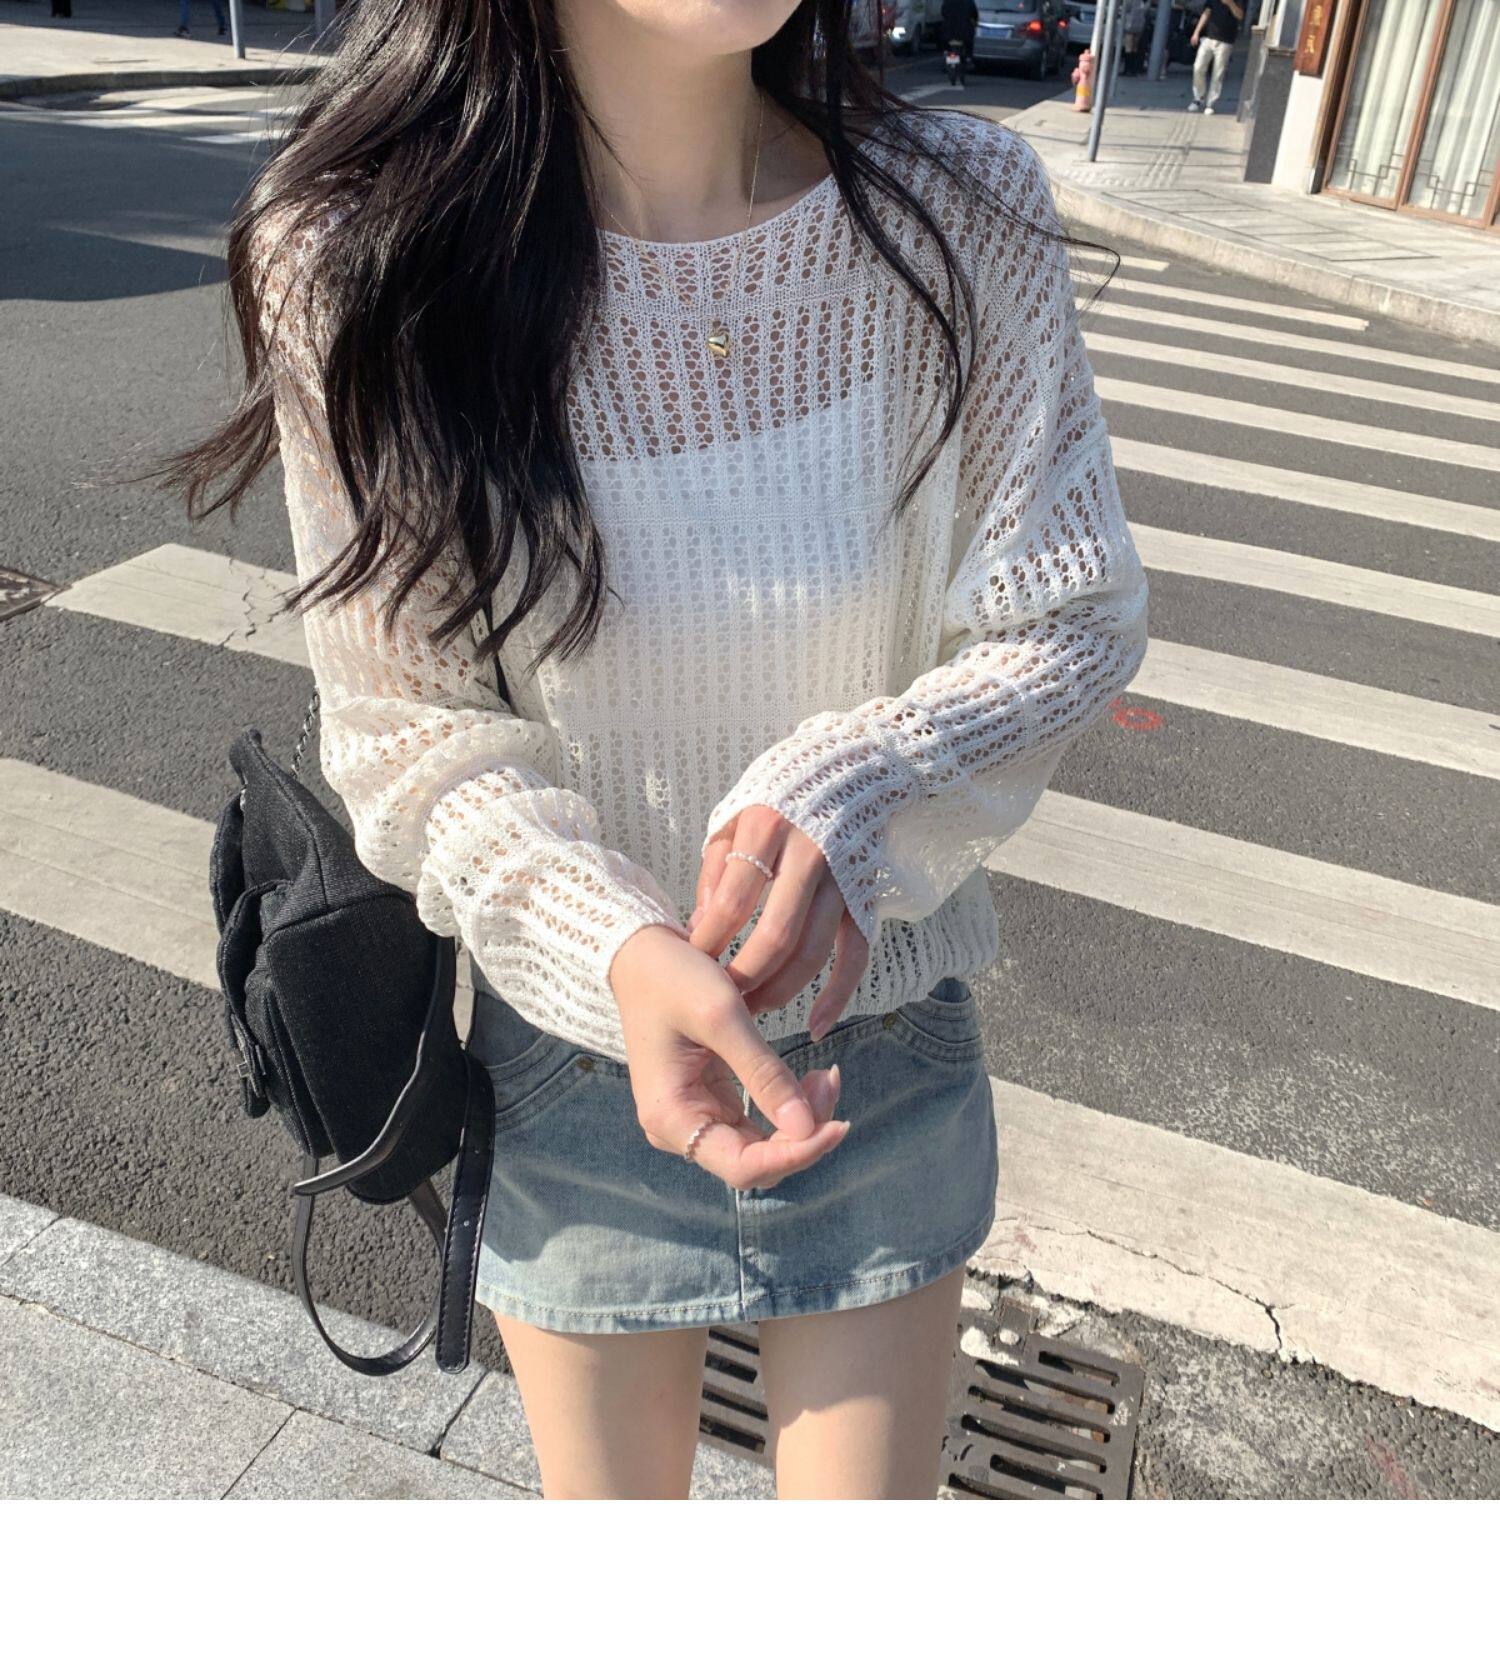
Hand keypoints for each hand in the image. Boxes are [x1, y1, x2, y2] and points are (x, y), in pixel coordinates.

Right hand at [609, 924, 849, 1190]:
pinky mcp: (711, 1100)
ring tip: (827, 1074)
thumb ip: (765, 1074)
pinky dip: (788, 1104)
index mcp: (671, 1117)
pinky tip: (811, 1078)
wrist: (640, 955)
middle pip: (757, 1162)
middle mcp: (679, 1129)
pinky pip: (758, 1121)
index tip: (839, 1124)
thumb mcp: (722, 1016)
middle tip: (831, 1079)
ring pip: (763, 1145)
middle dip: (804, 1132)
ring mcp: (695, 1116)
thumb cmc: (672, 978)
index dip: (796, 1155)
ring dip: (802, 1120)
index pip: (743, 1168)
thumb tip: (808, 1129)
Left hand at [687, 806, 869, 1039]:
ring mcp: (842, 879)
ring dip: (780, 992)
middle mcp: (808, 854)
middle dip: (744, 979)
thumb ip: (715, 873)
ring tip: (751, 1014)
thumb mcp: (734, 821)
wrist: (850, 771)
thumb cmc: (777, 803)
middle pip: (775, 935)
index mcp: (767, 828)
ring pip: (812, 952)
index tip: (690, 969)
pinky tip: (814, 1025)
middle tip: (721, 1003)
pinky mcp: (864, 898)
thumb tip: (701, 932)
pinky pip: (855, 956)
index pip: (732, 901)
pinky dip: (837, 995)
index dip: (709, 942)